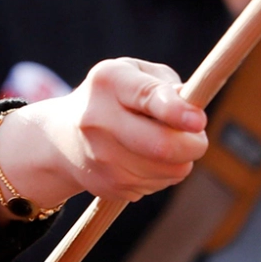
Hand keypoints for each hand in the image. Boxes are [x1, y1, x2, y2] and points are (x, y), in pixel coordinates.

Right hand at [0, 59, 208, 216]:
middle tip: (197, 136)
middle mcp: (98, 119)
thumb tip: (193, 108)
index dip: (176, 111)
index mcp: (109, 81)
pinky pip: (159, 183)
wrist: (62, 138)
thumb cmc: (114, 98)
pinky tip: (144, 160)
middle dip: (194, 144)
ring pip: (170, 169)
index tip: (198, 120)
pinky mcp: (108, 185)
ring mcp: (100, 157)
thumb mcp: (136, 75)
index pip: (147, 97)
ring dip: (181, 159)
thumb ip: (167, 86)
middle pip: (162, 145)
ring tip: (163, 143)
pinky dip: (163, 173)